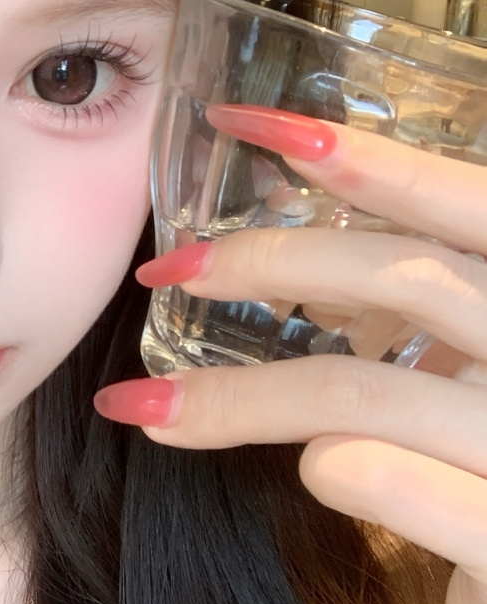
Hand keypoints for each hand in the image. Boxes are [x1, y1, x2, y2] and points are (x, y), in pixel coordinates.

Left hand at [94, 105, 486, 603]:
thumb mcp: (481, 381)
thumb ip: (428, 320)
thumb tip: (307, 264)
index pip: (466, 203)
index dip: (364, 157)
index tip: (242, 122)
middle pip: (401, 279)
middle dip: (263, 263)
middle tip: (163, 273)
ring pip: (359, 392)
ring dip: (237, 396)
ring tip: (149, 411)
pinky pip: (377, 481)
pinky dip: (328, 469)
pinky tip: (312, 472)